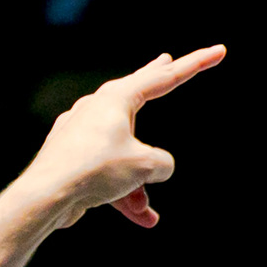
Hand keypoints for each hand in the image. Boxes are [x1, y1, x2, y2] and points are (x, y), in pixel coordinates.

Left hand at [20, 46, 224, 230]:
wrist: (47, 195)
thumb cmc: (95, 170)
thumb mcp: (146, 165)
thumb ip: (163, 162)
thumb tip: (157, 167)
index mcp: (117, 98)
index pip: (166, 77)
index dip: (196, 65)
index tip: (219, 50)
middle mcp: (97, 109)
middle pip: (138, 91)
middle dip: (157, 79)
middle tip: (166, 59)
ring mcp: (83, 132)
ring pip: (126, 152)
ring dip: (140, 182)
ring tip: (144, 210)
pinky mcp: (74, 157)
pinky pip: (110, 173)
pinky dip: (124, 193)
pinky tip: (139, 216)